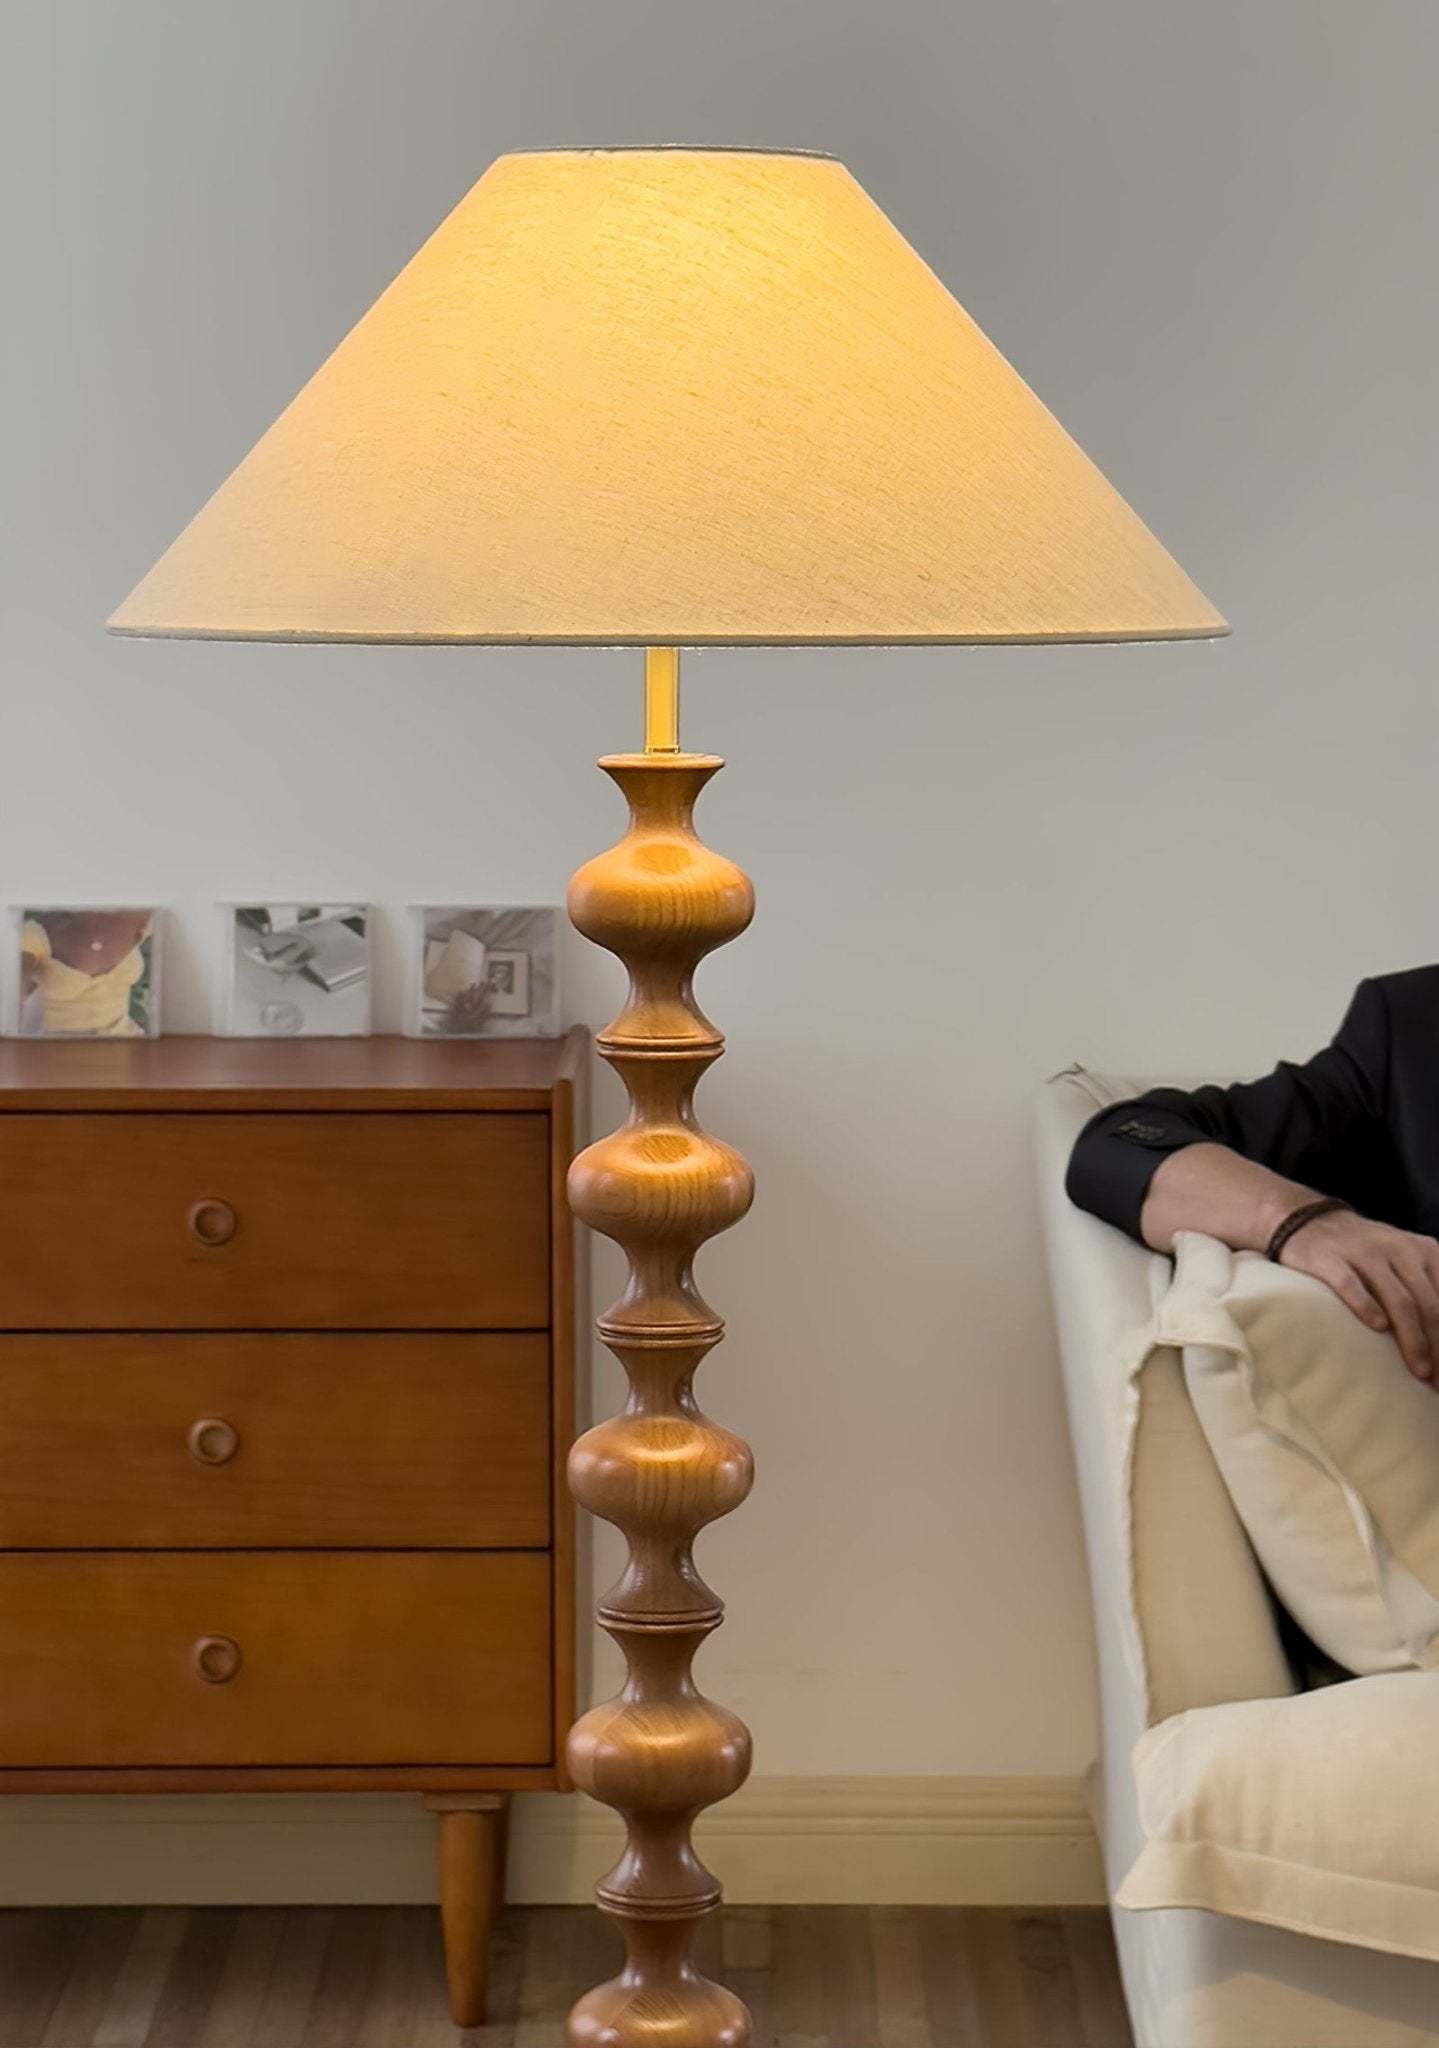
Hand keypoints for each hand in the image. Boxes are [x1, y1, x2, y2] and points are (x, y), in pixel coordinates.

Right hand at [1279, 1208, 1438, 1385]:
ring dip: (1413, 1338)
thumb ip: (1428, 1293)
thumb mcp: (1406, 1262)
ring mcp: (1364, 1253)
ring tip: (1419, 1370)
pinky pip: (1350, 1284)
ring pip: (1398, 1300)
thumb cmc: (1367, 1254)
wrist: (1311, 1220)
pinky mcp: (1330, 1258)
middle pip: (1428, 1306)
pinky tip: (1377, 1327)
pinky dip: (1366, 1305)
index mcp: (1426, 1252)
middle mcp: (1400, 1249)